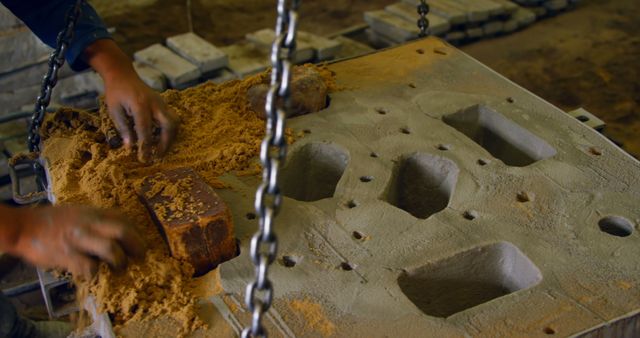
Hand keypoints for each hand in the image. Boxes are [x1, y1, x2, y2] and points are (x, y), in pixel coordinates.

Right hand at [12, 206, 145, 277]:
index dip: (137, 232)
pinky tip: (92, 275)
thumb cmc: (50, 221)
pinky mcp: (67, 255)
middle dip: (137, 246)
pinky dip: (95, 274)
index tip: (140, 243)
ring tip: (118, 268)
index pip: (124, 218)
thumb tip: (116, 235)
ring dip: (119, 262)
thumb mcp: (77, 213)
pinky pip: (90, 268)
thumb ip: (96, 221)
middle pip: (123, 231)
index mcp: (93, 213)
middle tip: (141, 257)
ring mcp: (79, 239)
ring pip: (111, 250)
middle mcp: (89, 223)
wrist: (23, 227)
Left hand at [85, 39, 178, 162]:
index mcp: (140, 105)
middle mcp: (155, 104)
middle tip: (158, 155)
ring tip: (162, 149)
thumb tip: (130, 147)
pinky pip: (172, 119)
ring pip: (174, 122)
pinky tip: (162, 139)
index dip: (145, 146)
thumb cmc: (116, 93)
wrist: (123, 75)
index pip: (146, 130)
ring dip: (170, 137)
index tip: (144, 158)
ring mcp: (162, 103)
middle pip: (169, 125)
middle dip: (166, 142)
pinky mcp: (164, 104)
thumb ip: (123, 128)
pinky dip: (169, 131)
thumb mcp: (114, 111)